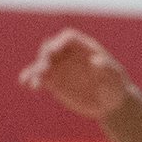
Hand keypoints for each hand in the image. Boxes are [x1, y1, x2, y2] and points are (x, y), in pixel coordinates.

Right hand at [19, 27, 135, 119]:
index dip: (59, 42)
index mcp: (84, 47)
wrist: (110, 103)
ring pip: (41, 63)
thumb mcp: (113, 78)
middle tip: (44, 70)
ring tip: (31, 82)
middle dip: (45, 56)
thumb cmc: (115, 87)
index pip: (68, 38)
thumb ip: (105, 69)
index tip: (54, 51)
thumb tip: (96, 60)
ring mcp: (60, 67)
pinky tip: (26, 84)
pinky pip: (39, 77)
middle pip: (51, 48)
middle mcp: (69, 54)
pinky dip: (31, 78)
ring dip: (34, 70)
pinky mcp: (53, 81)